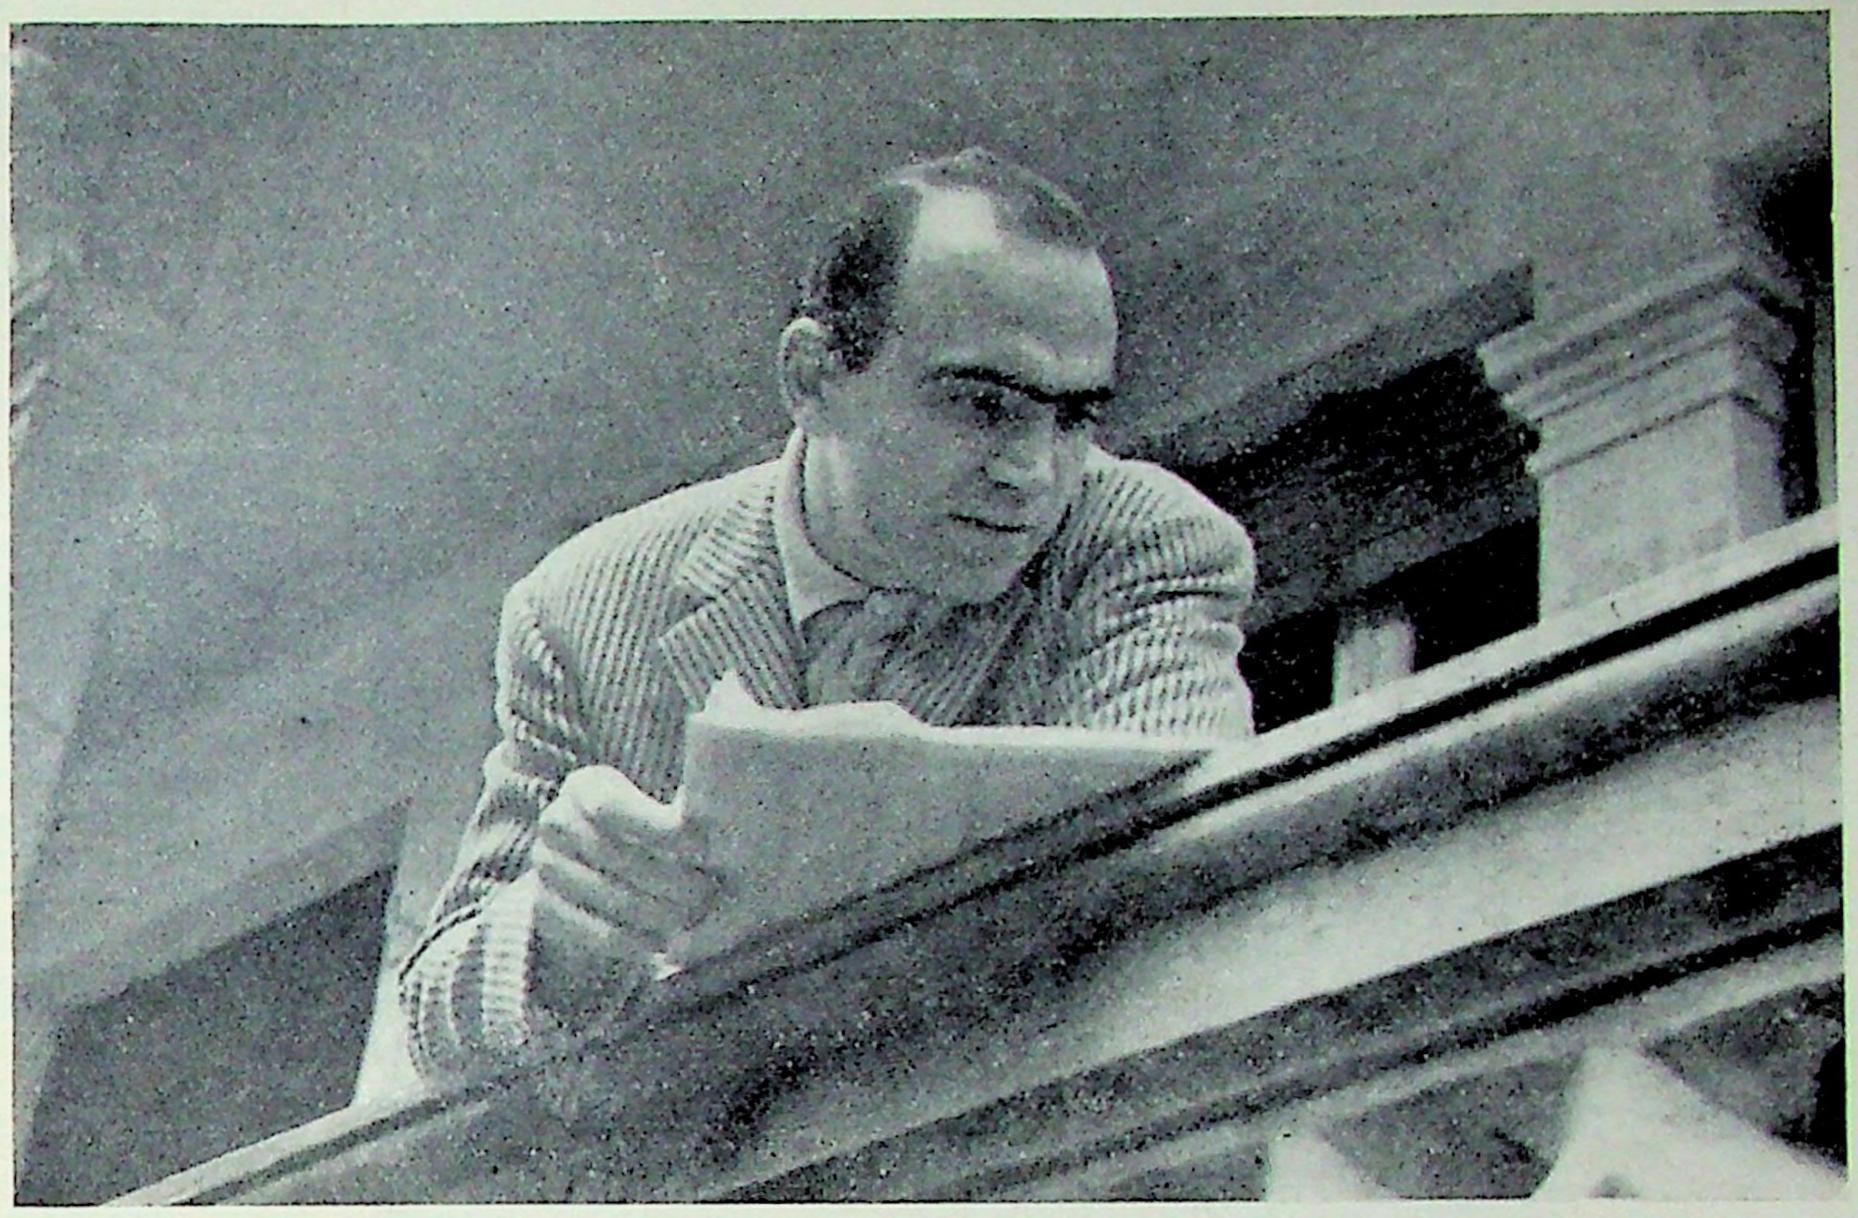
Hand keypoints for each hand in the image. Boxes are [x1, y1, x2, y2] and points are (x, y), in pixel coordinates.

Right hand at [530, 765, 717, 1010]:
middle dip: (665, 878)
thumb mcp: (669, 813)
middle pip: (612, 854)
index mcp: (583, 786)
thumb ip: (689, 816)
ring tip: (692, 922)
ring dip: (652, 912)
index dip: (660, 829)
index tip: (705, 848)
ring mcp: (543, 865)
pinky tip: (661, 947)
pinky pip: (585, 930)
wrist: (613, 875)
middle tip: (708, 896)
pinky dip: (627, 942)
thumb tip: (716, 820)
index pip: (611, 807)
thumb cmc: (659, 837)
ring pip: (603, 894)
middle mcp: (554, 821)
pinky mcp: (542, 907)